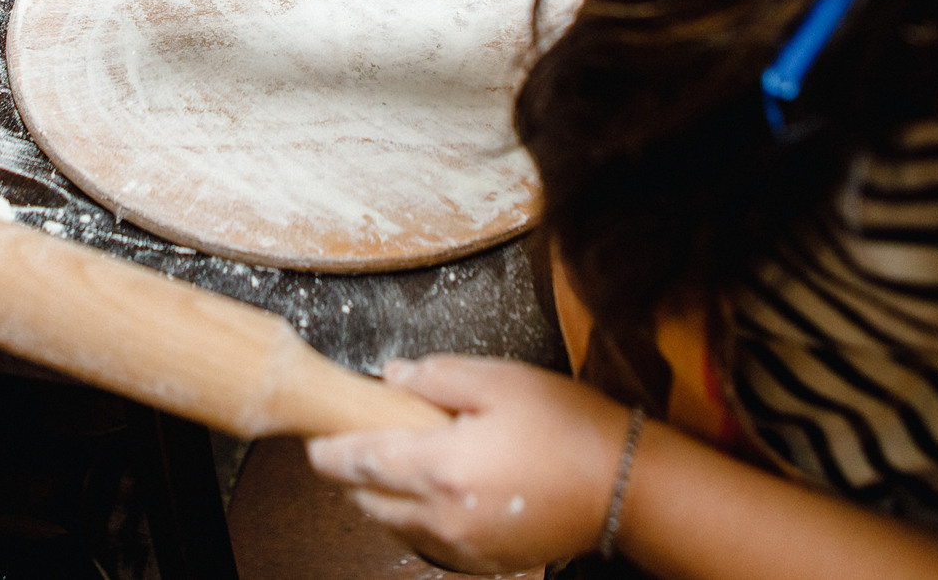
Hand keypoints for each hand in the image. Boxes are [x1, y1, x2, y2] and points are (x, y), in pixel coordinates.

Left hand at [306, 356, 637, 573]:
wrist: (622, 483)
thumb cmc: (566, 426)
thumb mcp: (499, 380)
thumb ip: (436, 377)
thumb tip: (393, 378)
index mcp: (442, 467)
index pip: (361, 463)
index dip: (330, 452)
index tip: (315, 442)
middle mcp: (444, 516)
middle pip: (369, 500)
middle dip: (356, 474)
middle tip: (364, 443)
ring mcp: (464, 545)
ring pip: (397, 524)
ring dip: (388, 497)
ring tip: (408, 463)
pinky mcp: (485, 560)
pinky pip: (430, 542)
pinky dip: (421, 518)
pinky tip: (443, 491)